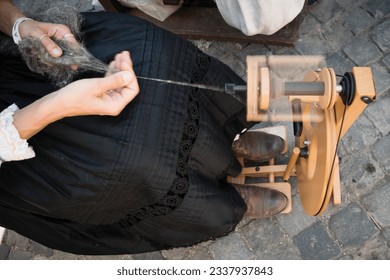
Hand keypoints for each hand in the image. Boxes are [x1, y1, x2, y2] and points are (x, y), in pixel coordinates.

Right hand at [13, 51, 138, 139]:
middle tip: (123, 54)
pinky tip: (113, 64)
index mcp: (115, 105)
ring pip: (119, 82)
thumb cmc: (74, 97)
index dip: (130, 74)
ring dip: (120, 69)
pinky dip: (113, 73)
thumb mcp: (96, 86)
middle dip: (126, 69)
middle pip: (127, 84)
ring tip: (119, 56)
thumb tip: (129, 75)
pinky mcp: (102, 95)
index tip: (124, 61)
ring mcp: (108, 99)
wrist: (58, 103)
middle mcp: (114, 104)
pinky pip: (112, 83)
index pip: (132, 89)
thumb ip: (114, 80)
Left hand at [18, 19, 78, 57]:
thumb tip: (58, 54)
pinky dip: (50, 62)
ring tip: (43, 56)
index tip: (71, 63)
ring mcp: (60, 46)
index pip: (74, 44)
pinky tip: (42, 57)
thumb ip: (48, 44)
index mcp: (63, 31)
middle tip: (53, 62)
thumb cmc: (30, 28)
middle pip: (71, 53)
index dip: (74, 54)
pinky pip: (57, 60)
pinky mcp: (56, 52)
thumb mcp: (37, 34)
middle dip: (62, 59)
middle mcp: (64, 39)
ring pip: (63, 58)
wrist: (22, 29)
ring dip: (55, 61)